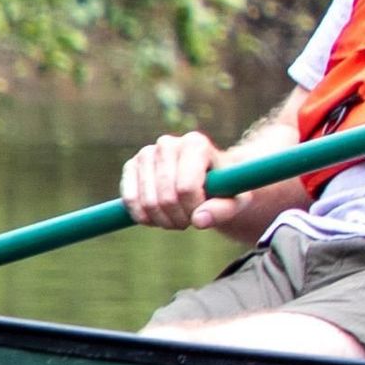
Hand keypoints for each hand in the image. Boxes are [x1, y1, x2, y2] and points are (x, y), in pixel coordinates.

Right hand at [120, 130, 246, 232]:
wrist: (207, 180)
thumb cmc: (225, 189)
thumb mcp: (235, 201)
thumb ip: (222, 210)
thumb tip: (199, 220)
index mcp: (195, 143)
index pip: (186, 187)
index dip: (194, 209)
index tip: (204, 212)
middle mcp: (167, 143)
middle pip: (167, 197)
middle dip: (179, 218)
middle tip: (190, 220)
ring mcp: (146, 153)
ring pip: (147, 202)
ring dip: (163, 221)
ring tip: (178, 218)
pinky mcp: (131, 167)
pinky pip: (130, 200)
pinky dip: (143, 217)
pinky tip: (157, 218)